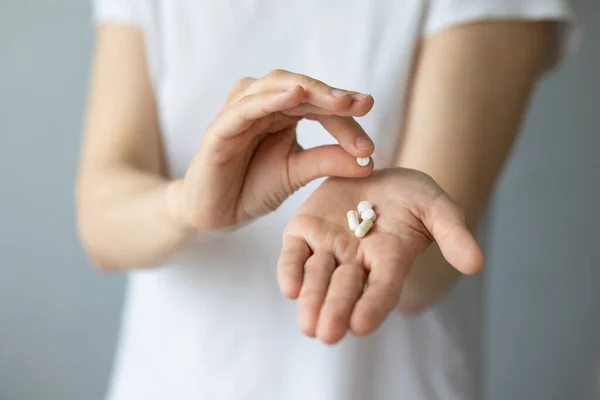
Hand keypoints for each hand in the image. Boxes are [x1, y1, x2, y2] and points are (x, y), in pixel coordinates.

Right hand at [167, 69, 375, 229]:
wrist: (216, 214)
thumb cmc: (252, 187)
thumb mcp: (297, 172)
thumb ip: (328, 161)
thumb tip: (370, 160)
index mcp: (282, 112)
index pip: (319, 105)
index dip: (346, 119)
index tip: (370, 143)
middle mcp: (262, 103)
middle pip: (302, 88)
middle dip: (334, 96)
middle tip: (363, 104)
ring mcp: (240, 111)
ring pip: (276, 86)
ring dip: (309, 90)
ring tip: (339, 100)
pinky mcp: (221, 127)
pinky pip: (247, 107)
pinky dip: (271, 98)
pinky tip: (295, 96)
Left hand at [277, 168, 483, 343]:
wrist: (375, 173)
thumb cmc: (410, 196)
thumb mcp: (436, 207)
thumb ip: (452, 233)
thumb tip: (476, 264)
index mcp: (388, 261)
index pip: (381, 289)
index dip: (372, 306)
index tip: (361, 326)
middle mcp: (355, 262)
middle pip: (345, 290)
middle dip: (336, 310)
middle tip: (327, 333)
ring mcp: (327, 248)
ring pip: (317, 277)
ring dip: (312, 299)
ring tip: (307, 322)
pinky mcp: (303, 231)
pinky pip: (293, 254)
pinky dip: (290, 270)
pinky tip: (289, 288)